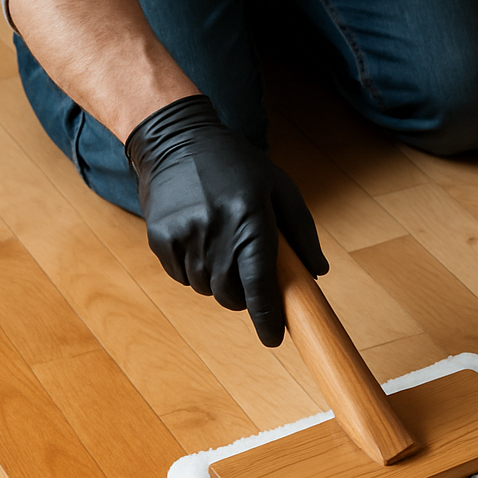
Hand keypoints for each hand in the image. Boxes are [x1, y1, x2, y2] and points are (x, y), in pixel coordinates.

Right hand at [124, 95, 327, 344]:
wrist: (176, 139)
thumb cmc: (238, 165)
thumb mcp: (280, 188)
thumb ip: (301, 233)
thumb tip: (317, 273)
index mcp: (251, 218)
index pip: (259, 283)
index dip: (267, 316)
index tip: (274, 338)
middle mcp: (216, 230)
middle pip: (230, 294)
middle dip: (243, 296)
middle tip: (247, 275)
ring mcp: (184, 235)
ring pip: (205, 288)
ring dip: (217, 282)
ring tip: (221, 247)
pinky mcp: (160, 238)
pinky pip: (181, 276)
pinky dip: (193, 271)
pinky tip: (199, 241)